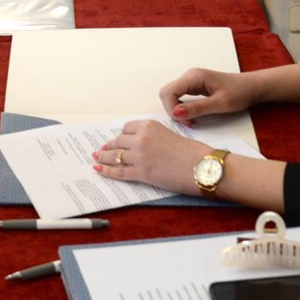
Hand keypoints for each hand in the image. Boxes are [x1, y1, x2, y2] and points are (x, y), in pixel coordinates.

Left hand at [92, 119, 209, 194]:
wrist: (203, 167)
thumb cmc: (193, 152)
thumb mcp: (170, 134)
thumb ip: (154, 137)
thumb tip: (144, 146)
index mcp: (149, 125)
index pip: (127, 128)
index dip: (121, 135)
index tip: (117, 139)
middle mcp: (141, 138)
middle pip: (118, 141)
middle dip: (110, 146)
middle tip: (103, 149)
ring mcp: (139, 155)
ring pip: (114, 155)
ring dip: (104, 157)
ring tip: (97, 158)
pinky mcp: (141, 173)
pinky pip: (119, 171)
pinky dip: (107, 170)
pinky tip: (99, 169)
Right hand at [160, 68, 259, 119]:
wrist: (252, 87)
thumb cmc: (240, 93)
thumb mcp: (221, 104)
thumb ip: (197, 108)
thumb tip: (175, 114)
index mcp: (194, 76)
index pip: (169, 91)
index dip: (171, 109)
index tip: (186, 121)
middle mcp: (189, 76)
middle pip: (166, 93)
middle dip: (172, 110)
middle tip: (188, 123)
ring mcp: (191, 81)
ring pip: (171, 96)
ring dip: (177, 110)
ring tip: (191, 121)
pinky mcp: (194, 87)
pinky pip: (180, 97)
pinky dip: (182, 109)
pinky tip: (193, 116)